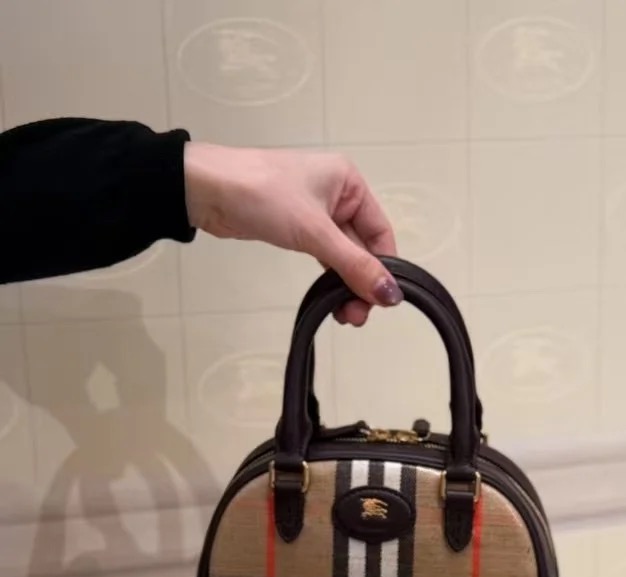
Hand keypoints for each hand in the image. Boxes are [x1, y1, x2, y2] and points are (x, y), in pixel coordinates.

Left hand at [183, 142, 398, 324]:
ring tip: (346, 316)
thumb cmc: (262, 196)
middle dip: (363, 283)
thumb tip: (391, 296)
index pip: (381, 232)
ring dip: (347, 285)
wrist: (206, 189)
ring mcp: (317, 213)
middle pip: (364, 248)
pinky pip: (325, 257)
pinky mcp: (298, 228)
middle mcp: (337, 195)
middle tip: (357, 316)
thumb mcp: (314, 232)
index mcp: (349, 182)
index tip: (383, 302)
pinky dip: (330, 278)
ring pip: (344, 256)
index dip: (385, 268)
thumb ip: (354, 266)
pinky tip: (331, 301)